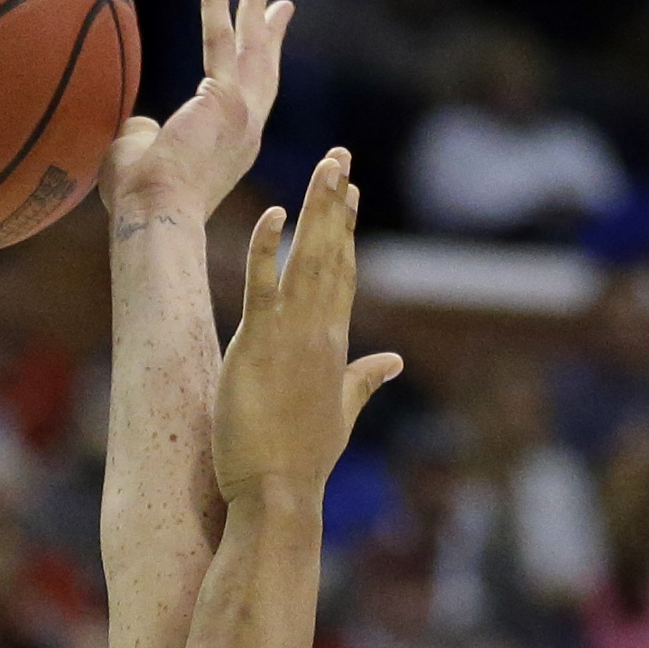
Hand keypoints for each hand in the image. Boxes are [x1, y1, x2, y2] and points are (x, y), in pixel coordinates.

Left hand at [103, 0, 293, 227]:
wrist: (152, 216)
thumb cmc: (139, 198)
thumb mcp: (143, 158)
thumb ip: (146, 134)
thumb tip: (140, 122)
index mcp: (231, 147)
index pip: (250, 100)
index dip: (256, 70)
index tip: (261, 48)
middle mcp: (246, 131)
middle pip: (264, 70)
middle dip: (270, 33)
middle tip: (279, 0)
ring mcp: (242, 116)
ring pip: (253, 49)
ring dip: (256, 7)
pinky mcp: (225, 100)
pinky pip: (219, 37)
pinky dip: (217, 1)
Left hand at [213, 151, 400, 505]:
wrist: (279, 491)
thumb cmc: (304, 460)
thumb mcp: (341, 412)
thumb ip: (365, 379)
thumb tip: (392, 361)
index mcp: (335, 344)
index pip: (343, 273)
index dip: (346, 230)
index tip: (350, 191)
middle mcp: (319, 332)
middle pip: (331, 254)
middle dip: (336, 203)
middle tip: (340, 156)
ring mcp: (290, 335)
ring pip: (306, 259)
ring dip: (315, 210)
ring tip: (325, 167)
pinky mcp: (256, 344)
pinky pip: (262, 285)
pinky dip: (267, 249)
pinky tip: (274, 214)